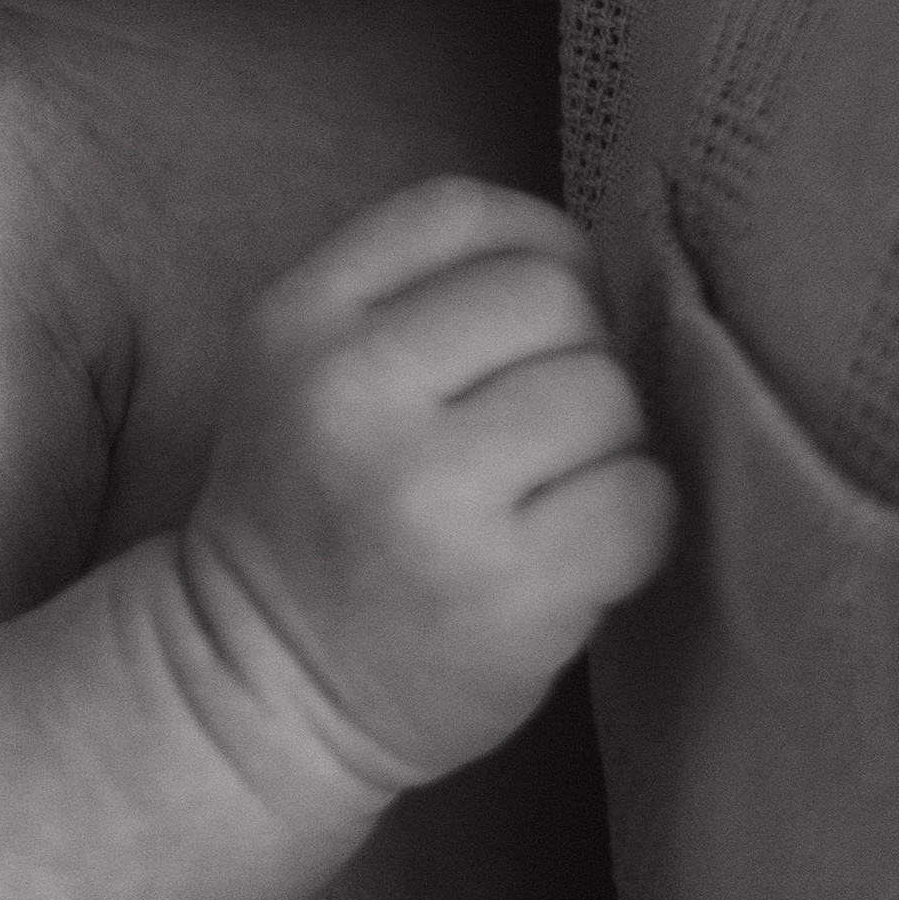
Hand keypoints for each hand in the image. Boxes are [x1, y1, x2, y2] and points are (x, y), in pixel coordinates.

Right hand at [180, 179, 674, 799]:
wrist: (259, 688)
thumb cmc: (314, 511)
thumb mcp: (305, 367)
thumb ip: (409, 294)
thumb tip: (585, 263)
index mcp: (300, 322)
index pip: (459, 211)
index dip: (534, 243)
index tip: (543, 310)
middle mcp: (354, 395)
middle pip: (550, 297)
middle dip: (574, 351)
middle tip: (544, 421)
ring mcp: (428, 498)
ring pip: (606, 395)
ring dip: (609, 440)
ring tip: (556, 488)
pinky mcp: (505, 595)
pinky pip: (639, 503)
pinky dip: (636, 519)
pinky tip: (582, 546)